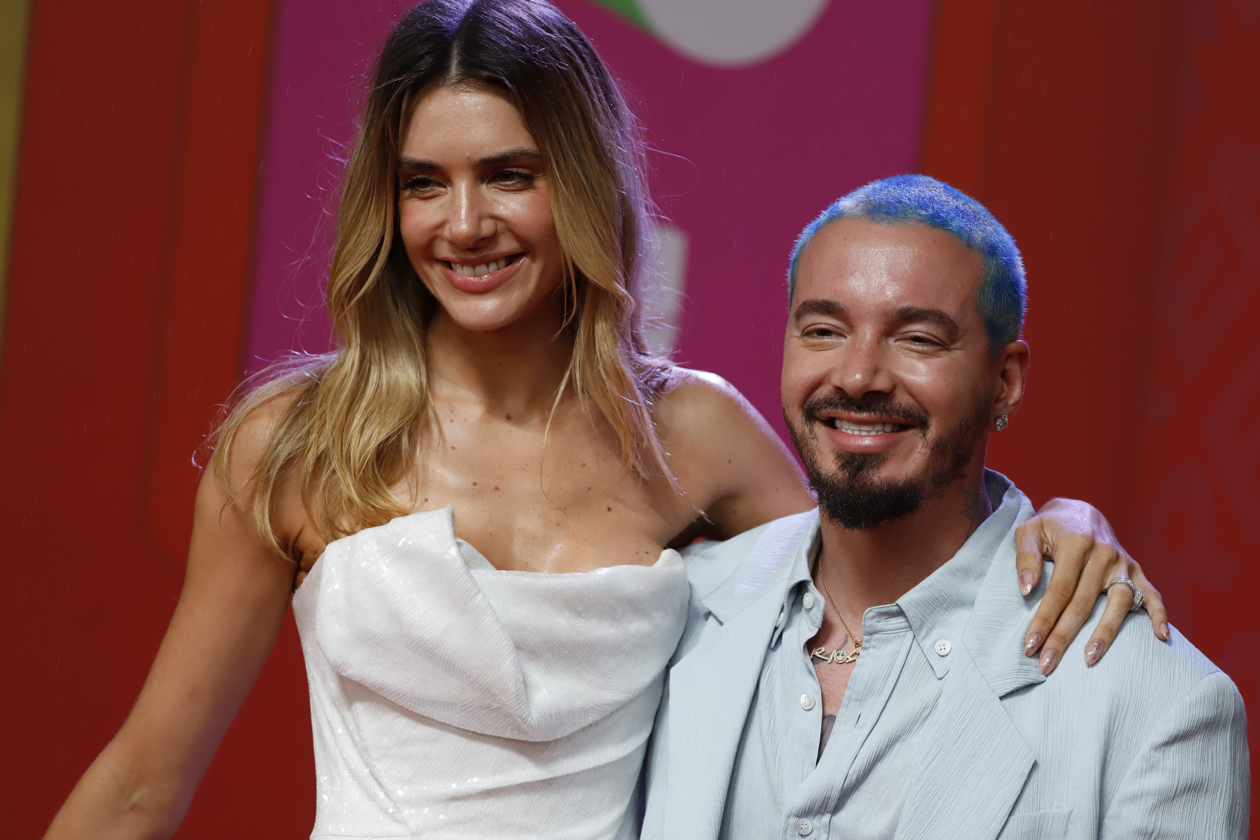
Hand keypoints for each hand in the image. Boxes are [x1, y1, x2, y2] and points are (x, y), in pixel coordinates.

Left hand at [1015, 498, 1167, 675]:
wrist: (1080, 511)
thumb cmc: (1049, 526)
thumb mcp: (1029, 532)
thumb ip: (1026, 558)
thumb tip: (1027, 590)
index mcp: (1076, 543)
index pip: (1058, 591)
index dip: (1044, 620)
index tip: (1030, 646)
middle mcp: (1103, 554)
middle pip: (1083, 603)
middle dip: (1063, 636)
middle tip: (1046, 665)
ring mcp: (1123, 563)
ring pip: (1118, 603)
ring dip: (1105, 633)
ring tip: (1090, 659)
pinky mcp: (1136, 570)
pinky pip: (1152, 594)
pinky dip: (1159, 614)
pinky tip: (1161, 637)